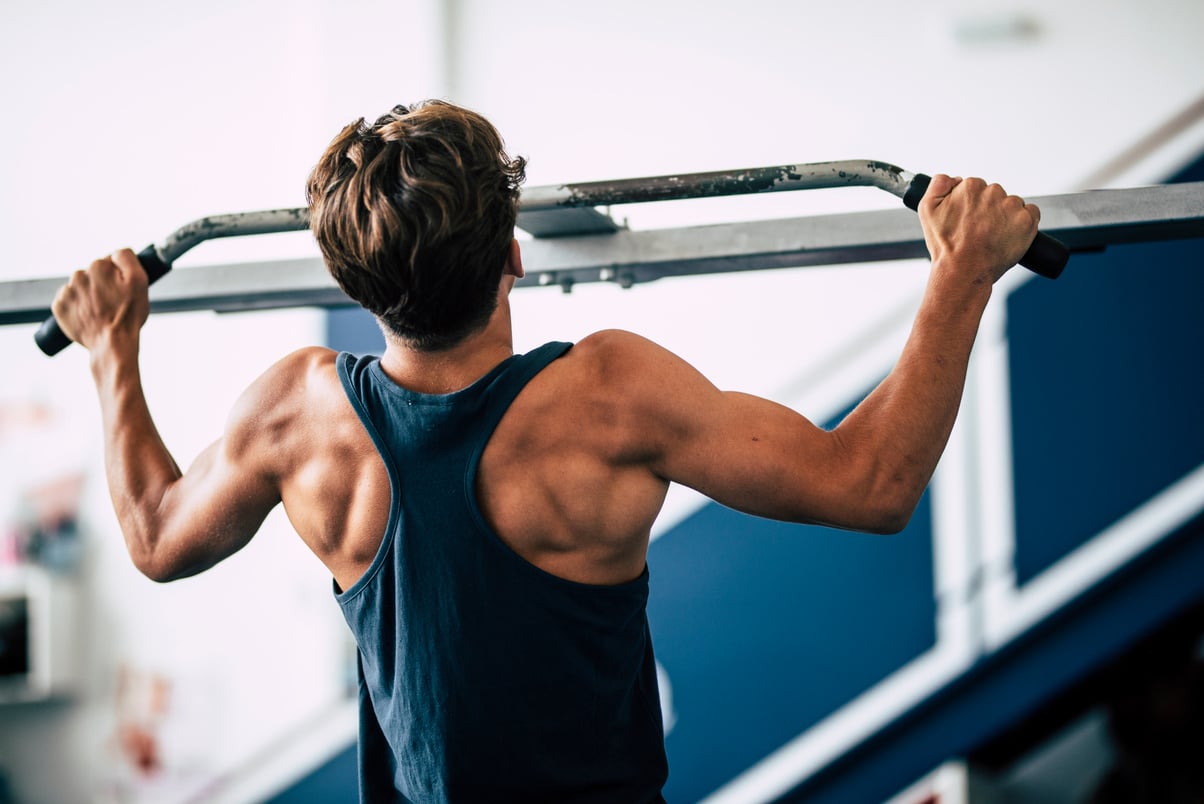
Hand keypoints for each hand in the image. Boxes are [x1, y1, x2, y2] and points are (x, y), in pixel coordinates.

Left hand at [51, 248, 148, 349]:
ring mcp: (66, 292)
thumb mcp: (139, 281)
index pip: (109, 262)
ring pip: (80, 288)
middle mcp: (78, 275)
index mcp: (98, 266)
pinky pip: (69, 301)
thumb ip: (127, 258)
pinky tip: (89, 316)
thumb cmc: (128, 315)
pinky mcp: (59, 307)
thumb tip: (115, 252)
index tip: (122, 290)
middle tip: (113, 303)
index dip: (118, 276)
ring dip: (89, 296)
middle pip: (93, 275)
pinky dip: (78, 307)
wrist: (112, 344)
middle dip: (102, 285)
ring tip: (101, 312)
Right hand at [918, 175, 1040, 285]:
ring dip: (1005, 216)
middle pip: (995, 195)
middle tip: (979, 230)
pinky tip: (1009, 235)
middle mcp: (993, 192)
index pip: (976, 188)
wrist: (963, 271)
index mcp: (970, 186)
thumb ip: (937, 184)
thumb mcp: (926, 210)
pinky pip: (1030, 213)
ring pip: (1012, 204)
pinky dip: (1023, 223)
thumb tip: (955, 178)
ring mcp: (1011, 206)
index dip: (971, 205)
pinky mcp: (1027, 220)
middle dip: (989, 210)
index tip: (967, 220)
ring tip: (992, 236)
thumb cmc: (946, 246)